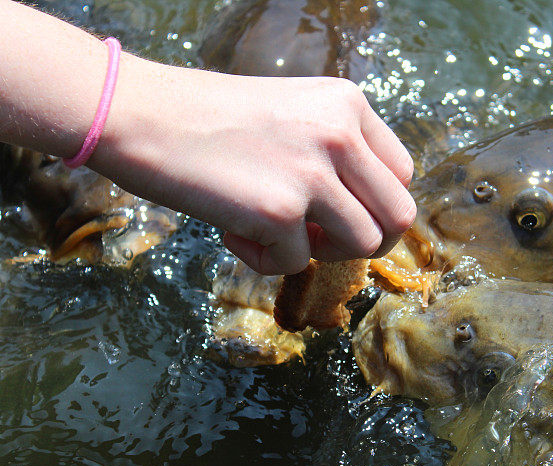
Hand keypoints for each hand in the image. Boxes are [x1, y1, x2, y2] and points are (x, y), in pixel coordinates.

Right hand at [91, 56, 415, 274]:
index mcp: (347, 105)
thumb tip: (362, 212)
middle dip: (370, 241)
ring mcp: (312, 172)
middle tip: (326, 241)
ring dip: (323, 253)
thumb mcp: (293, 114)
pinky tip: (231, 230)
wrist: (139, 114)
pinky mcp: (278, 210)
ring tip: (278, 234)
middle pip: (400, 215)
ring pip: (363, 245)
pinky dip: (264, 260)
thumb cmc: (209, 118)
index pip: (402, 173)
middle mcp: (340, 134)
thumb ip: (335, 151)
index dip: (378, 204)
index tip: (346, 214)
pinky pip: (296, 263)